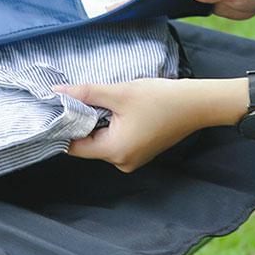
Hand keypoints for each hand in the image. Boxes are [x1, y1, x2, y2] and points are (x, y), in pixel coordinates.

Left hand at [53, 77, 247, 172]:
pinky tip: (120, 109)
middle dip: (84, 122)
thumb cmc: (162, 99)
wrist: (197, 104)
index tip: (59, 108)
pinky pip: (117, 141)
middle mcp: (122, 162)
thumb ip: (85, 93)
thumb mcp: (119, 92)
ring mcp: (133, 159)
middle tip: (82, 98)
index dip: (64, 127)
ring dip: (99, 123)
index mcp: (115, 152)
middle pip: (88, 144)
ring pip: (102, 141)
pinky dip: (113, 126)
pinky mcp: (140, 152)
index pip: (74, 146)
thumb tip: (57, 93)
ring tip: (107, 102)